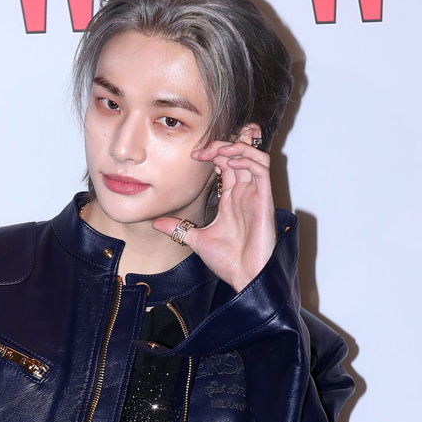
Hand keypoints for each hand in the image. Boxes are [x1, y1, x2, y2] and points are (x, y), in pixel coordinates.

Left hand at [152, 127, 276, 291]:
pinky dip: (247, 159)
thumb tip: (155, 223)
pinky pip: (262, 169)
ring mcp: (256, 194)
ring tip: (218, 151)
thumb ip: (177, 228)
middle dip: (222, 145)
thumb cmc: (228, 261)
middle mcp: (245, 192)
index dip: (212, 153)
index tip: (193, 156)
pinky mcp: (265, 199)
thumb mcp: (195, 239)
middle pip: (240, 154)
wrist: (245, 276)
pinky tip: (230, 162)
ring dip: (236, 147)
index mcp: (232, 198)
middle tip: (202, 150)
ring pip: (254, 155)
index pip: (227, 163)